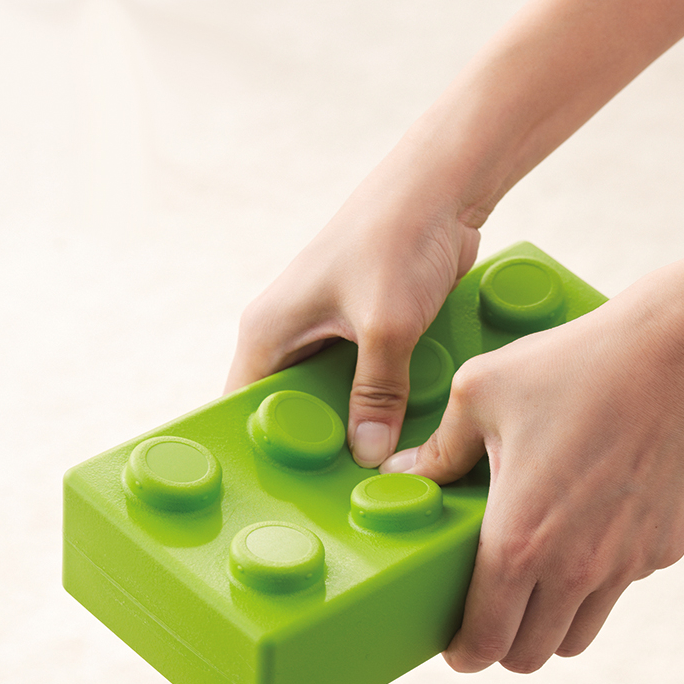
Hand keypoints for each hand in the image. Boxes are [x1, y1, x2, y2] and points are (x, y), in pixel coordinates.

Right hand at [225, 152, 481, 466]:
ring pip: (332, 398)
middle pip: (291, 409)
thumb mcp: (386, 325)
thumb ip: (376, 394)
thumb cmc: (396, 240)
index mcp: (269, 330)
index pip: (243, 406)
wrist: (440, 189)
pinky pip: (365, 382)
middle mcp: (291, 334)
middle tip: (344, 494)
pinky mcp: (364, 330)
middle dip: (318, 447)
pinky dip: (381, 405)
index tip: (291, 494)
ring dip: (355, 428)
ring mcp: (328, 333)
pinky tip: (404, 435)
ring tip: (377, 473)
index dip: (264, 451)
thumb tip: (368, 457)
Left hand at [381, 282, 683, 671]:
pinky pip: (620, 587)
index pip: (486, 639)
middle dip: (502, 644)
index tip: (455, 644)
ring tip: (533, 581)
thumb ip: (437, 450)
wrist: (672, 355)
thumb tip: (400, 474)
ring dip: (550, 624)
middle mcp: (576, 568)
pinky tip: (586, 529)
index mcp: (519, 540)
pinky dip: (597, 580)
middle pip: (531, 655)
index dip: (463, 653)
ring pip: (578, 636)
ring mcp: (626, 564)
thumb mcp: (479, 397)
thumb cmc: (569, 370)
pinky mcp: (662, 548)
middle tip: (489, 610)